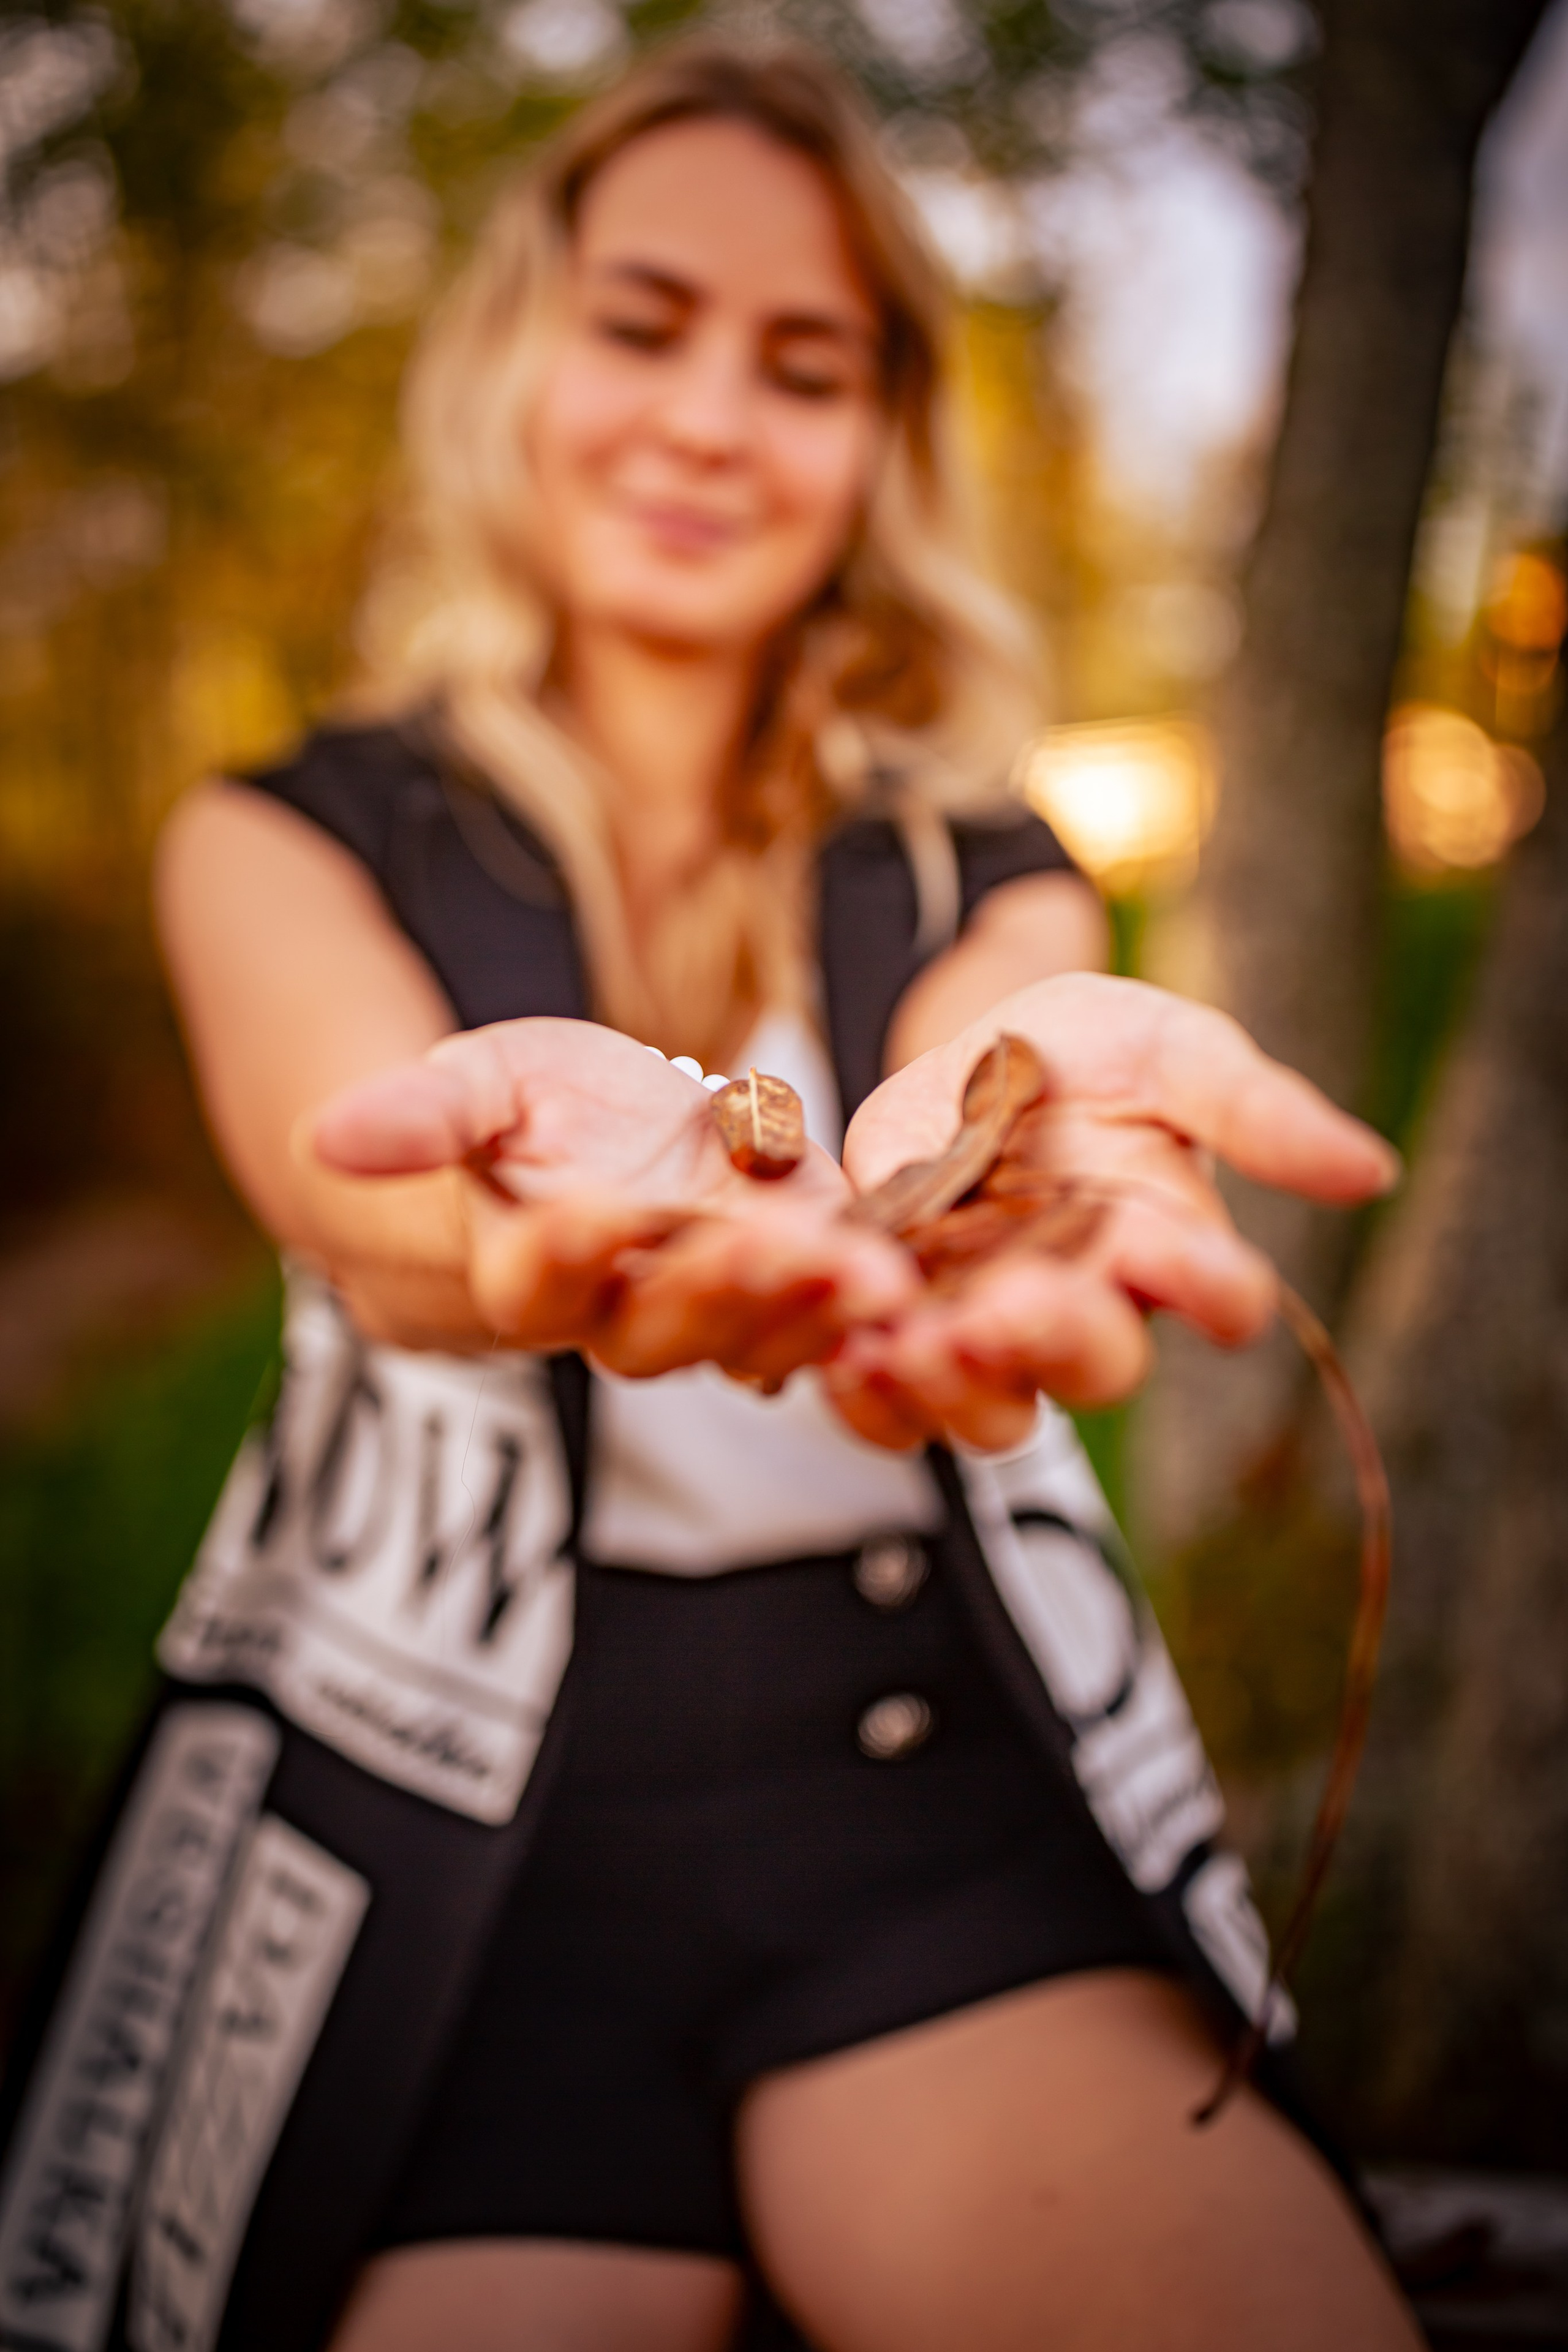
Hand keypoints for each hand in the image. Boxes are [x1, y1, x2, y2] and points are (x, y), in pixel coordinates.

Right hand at [311, 1018, 915, 1380]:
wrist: (595, 1135)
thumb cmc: (519, 1111)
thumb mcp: (476, 1081)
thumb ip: (419, 1115)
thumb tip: (326, 1138)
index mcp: (523, 1266)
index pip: (535, 1277)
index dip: (569, 1253)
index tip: (601, 1213)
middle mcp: (615, 1312)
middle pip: (658, 1329)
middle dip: (721, 1291)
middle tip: (784, 1249)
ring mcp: (707, 1314)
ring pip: (754, 1339)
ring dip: (814, 1311)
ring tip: (876, 1272)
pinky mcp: (783, 1298)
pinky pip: (825, 1329)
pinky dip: (868, 1320)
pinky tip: (923, 1296)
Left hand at [825, 973, 1398, 1450]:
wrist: (964, 1049)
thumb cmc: (1090, 1050)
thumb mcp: (1169, 1048)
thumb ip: (1252, 1109)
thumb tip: (1374, 1169)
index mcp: (1170, 1249)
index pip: (1218, 1297)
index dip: (1206, 1287)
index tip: (1181, 1255)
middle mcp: (1090, 1310)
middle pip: (1096, 1368)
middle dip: (1059, 1340)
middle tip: (1015, 1304)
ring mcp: (991, 1332)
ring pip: (991, 1409)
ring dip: (954, 1384)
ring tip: (916, 1340)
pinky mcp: (902, 1331)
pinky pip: (888, 1402)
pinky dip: (867, 1393)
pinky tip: (846, 1357)